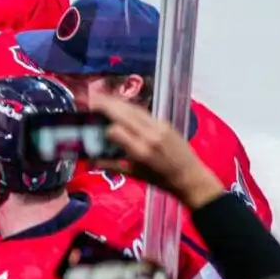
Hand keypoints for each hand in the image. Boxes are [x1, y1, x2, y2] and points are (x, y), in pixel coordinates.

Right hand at [85, 96, 222, 209]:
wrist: (190, 176)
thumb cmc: (160, 180)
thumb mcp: (134, 175)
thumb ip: (111, 165)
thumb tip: (90, 161)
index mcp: (140, 151)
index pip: (115, 131)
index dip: (103, 128)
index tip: (93, 128)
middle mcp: (149, 135)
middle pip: (123, 113)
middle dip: (105, 104)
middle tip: (89, 100)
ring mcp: (159, 126)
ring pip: (133, 109)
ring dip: (116, 102)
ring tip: (101, 98)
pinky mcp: (164, 122)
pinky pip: (143, 112)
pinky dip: (128, 107)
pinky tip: (120, 106)